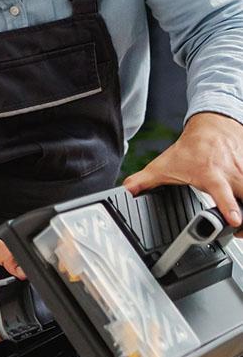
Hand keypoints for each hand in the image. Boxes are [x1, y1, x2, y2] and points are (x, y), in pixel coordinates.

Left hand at [124, 112, 242, 228]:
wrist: (213, 125)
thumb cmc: (190, 148)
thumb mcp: (164, 165)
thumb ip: (144, 180)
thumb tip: (125, 190)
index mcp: (211, 175)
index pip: (224, 194)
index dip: (230, 208)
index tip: (235, 221)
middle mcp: (233, 173)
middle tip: (242, 230)